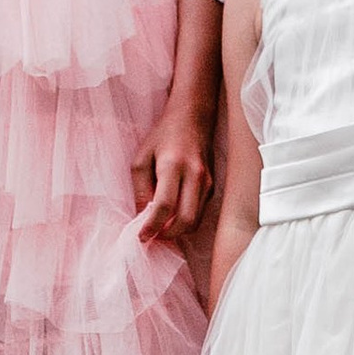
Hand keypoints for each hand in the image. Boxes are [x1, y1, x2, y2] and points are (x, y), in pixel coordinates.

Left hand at [133, 106, 214, 243]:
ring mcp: (208, 182)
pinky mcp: (213, 186)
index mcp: (173, 165)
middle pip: (185, 220)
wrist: (193, 117)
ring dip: (177, 230)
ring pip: (195, 220)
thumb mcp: (141, 158)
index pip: (164, 206)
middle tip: (152, 236)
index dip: (152, 226)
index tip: (141, 237)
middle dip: (167, 235)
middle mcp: (195, 176)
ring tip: (160, 228)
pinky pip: (199, 212)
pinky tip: (172, 216)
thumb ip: (140, 189)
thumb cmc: (163, 135)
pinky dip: (185, 220)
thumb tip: (141, 217)